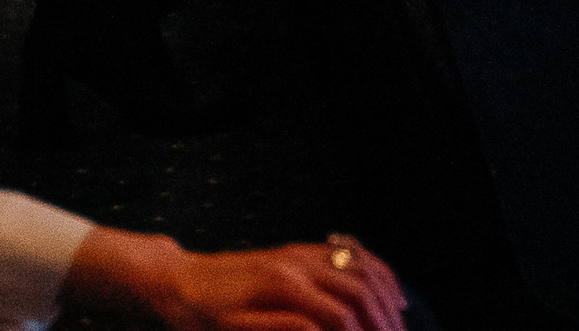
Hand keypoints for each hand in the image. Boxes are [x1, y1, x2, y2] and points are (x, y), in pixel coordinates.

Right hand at [65, 232, 408, 330]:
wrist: (178, 283)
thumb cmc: (230, 286)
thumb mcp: (279, 273)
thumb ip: (313, 280)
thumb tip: (357, 299)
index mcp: (304, 255)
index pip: (366, 264)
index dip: (391, 291)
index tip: (401, 313)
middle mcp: (295, 265)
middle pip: (360, 290)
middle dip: (383, 322)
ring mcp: (274, 288)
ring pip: (337, 311)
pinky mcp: (251, 315)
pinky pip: (301, 327)